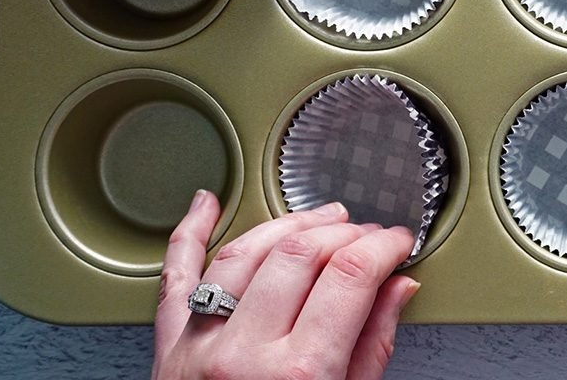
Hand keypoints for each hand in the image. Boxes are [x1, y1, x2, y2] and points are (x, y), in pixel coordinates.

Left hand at [153, 192, 417, 379]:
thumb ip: (372, 347)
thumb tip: (397, 289)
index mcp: (297, 375)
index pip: (351, 275)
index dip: (384, 246)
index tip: (398, 242)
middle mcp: (243, 354)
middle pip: (301, 253)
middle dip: (345, 231)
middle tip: (368, 235)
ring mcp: (200, 346)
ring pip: (247, 250)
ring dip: (289, 223)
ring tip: (320, 218)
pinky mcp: (168, 347)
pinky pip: (174, 276)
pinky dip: (189, 232)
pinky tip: (205, 204)